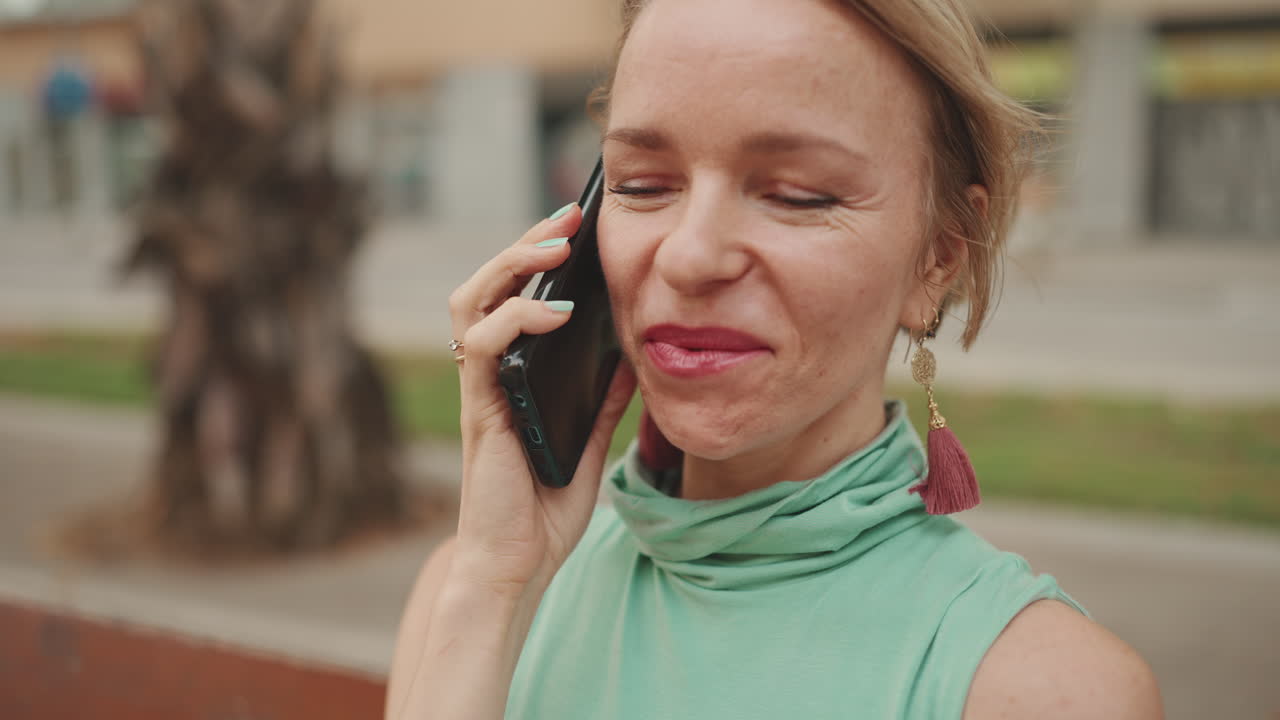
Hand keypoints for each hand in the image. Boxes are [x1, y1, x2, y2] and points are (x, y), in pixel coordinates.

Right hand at [446, 205, 636, 596]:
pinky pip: (482, 348)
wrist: (520, 564)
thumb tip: (633, 356)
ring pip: (470, 302)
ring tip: (556, 245)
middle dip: (524, 241)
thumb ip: (603, 399)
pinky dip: (516, 319)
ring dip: (511, 264)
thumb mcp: (590, 440)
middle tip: (570, 215)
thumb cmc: (545, 507)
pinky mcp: (481, 410)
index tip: (580, 224)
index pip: (513, 296)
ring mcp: (481, 389)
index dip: (539, 255)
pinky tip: (556, 312)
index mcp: (512, 374)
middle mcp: (488, 373)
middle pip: (485, 284)